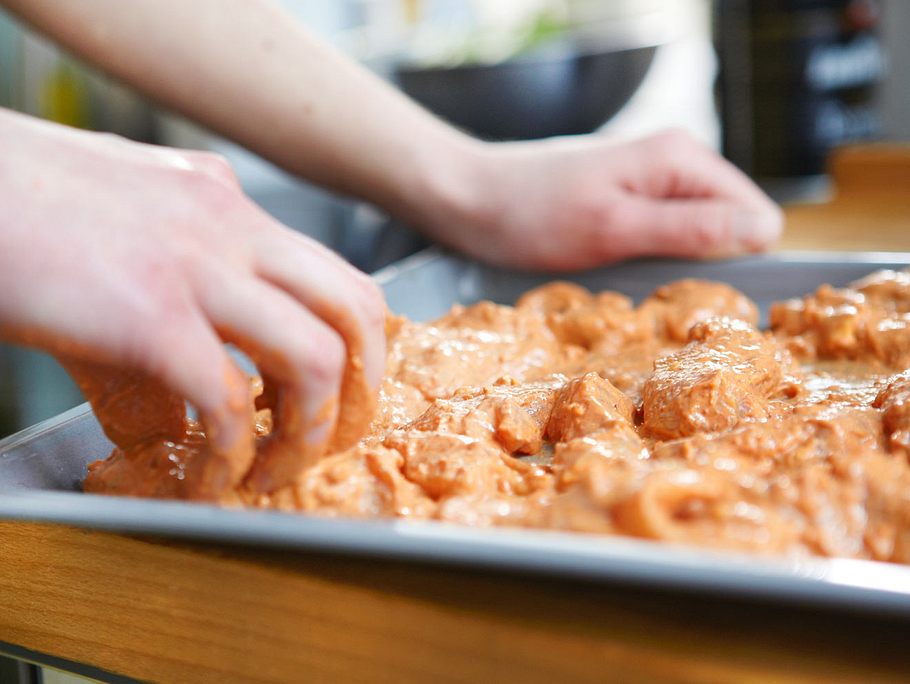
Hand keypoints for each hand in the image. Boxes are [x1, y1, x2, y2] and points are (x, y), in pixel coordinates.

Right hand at [0, 109, 385, 495]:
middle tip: (334, 438)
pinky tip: (207, 480)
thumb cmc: (16, 195)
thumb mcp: (124, 203)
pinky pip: (226, 402)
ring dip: (309, 433)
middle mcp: (230, 226)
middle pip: (356, 310)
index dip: (357, 346)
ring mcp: (195, 267)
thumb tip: (197, 344)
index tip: (341, 393)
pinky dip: (230, 457)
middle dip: (362, 389)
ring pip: (315, 359)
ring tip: (275, 470)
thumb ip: (178, 255)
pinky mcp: (148, 316)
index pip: (335, 274)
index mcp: (225, 201)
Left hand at [418, 129, 782, 270]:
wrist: (470, 198)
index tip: (702, 298)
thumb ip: (690, 229)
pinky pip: (665, 236)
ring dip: (674, 269)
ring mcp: (651, 181)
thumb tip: (766, 233)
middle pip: (730, 227)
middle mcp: (675, 163)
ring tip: (630, 281)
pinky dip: (650, 261)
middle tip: (657, 296)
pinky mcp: (629, 199)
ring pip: (697, 236)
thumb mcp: (614, 228)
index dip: (741, 262)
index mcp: (682, 159)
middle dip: (706, 268)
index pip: (757, 217)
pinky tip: (619, 271)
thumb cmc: (532, 213)